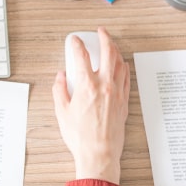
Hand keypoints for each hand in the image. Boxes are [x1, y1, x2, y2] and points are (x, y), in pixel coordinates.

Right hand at [51, 28, 130, 183]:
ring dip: (116, 50)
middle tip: (101, 32)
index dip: (77, 44)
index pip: (82, 56)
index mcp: (86, 86)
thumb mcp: (61, 112)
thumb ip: (59, 90)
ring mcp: (117, 93)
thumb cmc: (80, 136)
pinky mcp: (124, 102)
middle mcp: (104, 86)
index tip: (74, 40)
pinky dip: (124, 67)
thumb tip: (60, 76)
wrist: (99, 153)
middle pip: (108, 53)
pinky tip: (121, 65)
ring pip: (120, 63)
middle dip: (105, 38)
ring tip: (111, 45)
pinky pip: (126, 78)